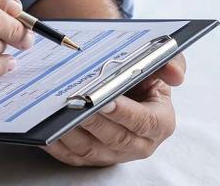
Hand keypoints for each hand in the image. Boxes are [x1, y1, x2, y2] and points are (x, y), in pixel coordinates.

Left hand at [44, 54, 185, 166]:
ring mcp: (114, 154)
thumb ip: (170, 62)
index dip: (124, 112)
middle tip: (74, 105)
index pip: (144, 122)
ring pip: (90, 149)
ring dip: (71, 133)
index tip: (105, 100)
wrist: (124, 87)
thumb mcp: (160, 65)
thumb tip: (176, 74)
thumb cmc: (142, 77)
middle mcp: (138, 143)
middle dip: (92, 120)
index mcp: (159, 123)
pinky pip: (72, 156)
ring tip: (55, 115)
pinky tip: (44, 129)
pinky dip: (57, 145)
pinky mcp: (92, 158)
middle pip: (114, 137)